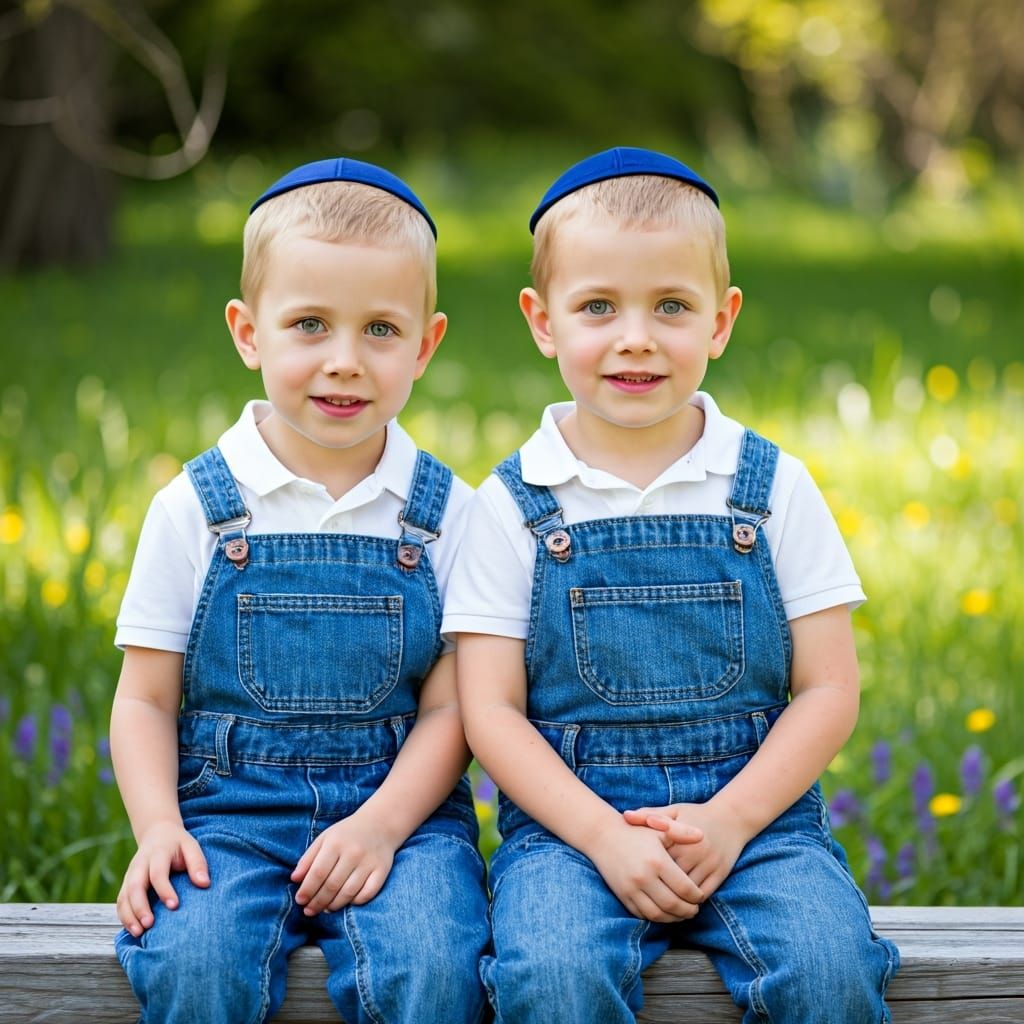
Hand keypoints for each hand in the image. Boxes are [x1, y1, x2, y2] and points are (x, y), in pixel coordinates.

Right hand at [116, 821, 209, 935]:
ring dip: (129, 915)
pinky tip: (133, 929)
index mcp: (158, 853)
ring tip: (138, 933)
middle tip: (149, 925)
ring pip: (124, 896)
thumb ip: (198, 863)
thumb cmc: (178, 844)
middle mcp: (140, 864)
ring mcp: (130, 874)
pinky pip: (120, 901)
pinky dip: (124, 916)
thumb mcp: (191, 846)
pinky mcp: (126, 883)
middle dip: (140, 907)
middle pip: (135, 886)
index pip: (158, 873)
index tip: (174, 906)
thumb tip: (205, 884)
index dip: (165, 890)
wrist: (157, 833)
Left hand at [291, 812, 398, 915]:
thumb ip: (308, 858)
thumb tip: (294, 879)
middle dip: (317, 902)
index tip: (300, 900)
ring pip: (348, 892)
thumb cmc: (347, 833)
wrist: (380, 823)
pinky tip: (347, 902)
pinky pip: (368, 893)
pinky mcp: (382, 870)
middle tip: (309, 911)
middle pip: (332, 885)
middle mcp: (353, 852)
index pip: (318, 873)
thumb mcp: (325, 838)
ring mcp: (369, 862)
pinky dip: (356, 901)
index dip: (307, 890)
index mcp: (336, 843)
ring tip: (325, 909)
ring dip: (334, 905)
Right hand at [585, 819, 704, 922]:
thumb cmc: (635, 831)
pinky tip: (664, 912)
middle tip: (695, 909)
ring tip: (681, 914)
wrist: (602, 836)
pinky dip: (656, 917)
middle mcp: (644, 877)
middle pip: (673, 905)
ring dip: (673, 918)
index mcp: (657, 861)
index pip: (685, 888)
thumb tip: (701, 836)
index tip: (700, 896)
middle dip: (688, 910)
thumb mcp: (658, 829)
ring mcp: (631, 889)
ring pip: (658, 914)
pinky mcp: (622, 896)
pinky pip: (642, 914)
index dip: (696, 896)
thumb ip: (681, 832)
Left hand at [624, 801, 747, 899]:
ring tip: (660, 905)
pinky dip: (692, 901)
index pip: (657, 860)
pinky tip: (681, 904)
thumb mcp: (674, 811)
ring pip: (687, 892)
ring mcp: (708, 865)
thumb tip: (625, 816)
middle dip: (657, 888)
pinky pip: (704, 894)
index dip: (645, 869)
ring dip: (675, 900)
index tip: (634, 876)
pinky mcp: (720, 874)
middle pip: (671, 879)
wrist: (732, 818)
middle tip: (644, 896)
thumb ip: (650, 814)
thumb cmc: (696, 814)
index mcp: (679, 837)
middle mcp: (694, 852)